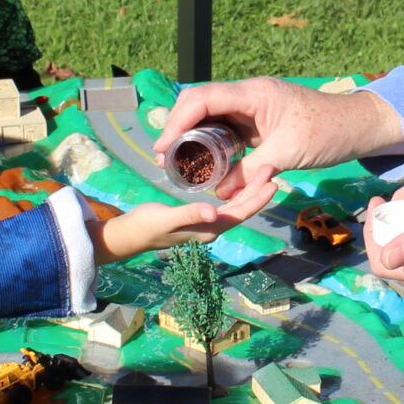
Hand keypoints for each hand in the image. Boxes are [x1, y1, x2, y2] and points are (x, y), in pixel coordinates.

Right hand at [96, 175, 282, 261]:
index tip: (272, 180)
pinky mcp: (199, 215)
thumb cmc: (147, 226)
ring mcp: (206, 222)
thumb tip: (213, 212)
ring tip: (259, 169)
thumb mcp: (167, 218)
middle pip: (242, 208)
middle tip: (270, 167)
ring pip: (235, 205)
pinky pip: (224, 202)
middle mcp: (213, 227)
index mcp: (210, 228)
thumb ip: (189, 214)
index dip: (258, 198)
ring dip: (249, 189)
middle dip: (258, 190)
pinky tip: (235, 176)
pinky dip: (233, 189)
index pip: (241, 213)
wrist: (131, 235)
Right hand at [154, 78, 403, 197]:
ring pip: (213, 119)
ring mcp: (254, 109)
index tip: (165, 147)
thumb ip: (251, 171)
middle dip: (180, 129)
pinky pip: (229, 132)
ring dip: (195, 138)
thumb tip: (221, 192)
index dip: (178, 121)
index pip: (203, 99)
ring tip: (179, 163)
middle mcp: (249, 96)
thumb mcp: (287, 154)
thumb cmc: (327, 133)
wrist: (358, 127)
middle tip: (166, 158)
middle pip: (201, 105)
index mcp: (254, 93)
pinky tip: (207, 165)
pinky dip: (215, 147)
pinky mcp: (260, 123)